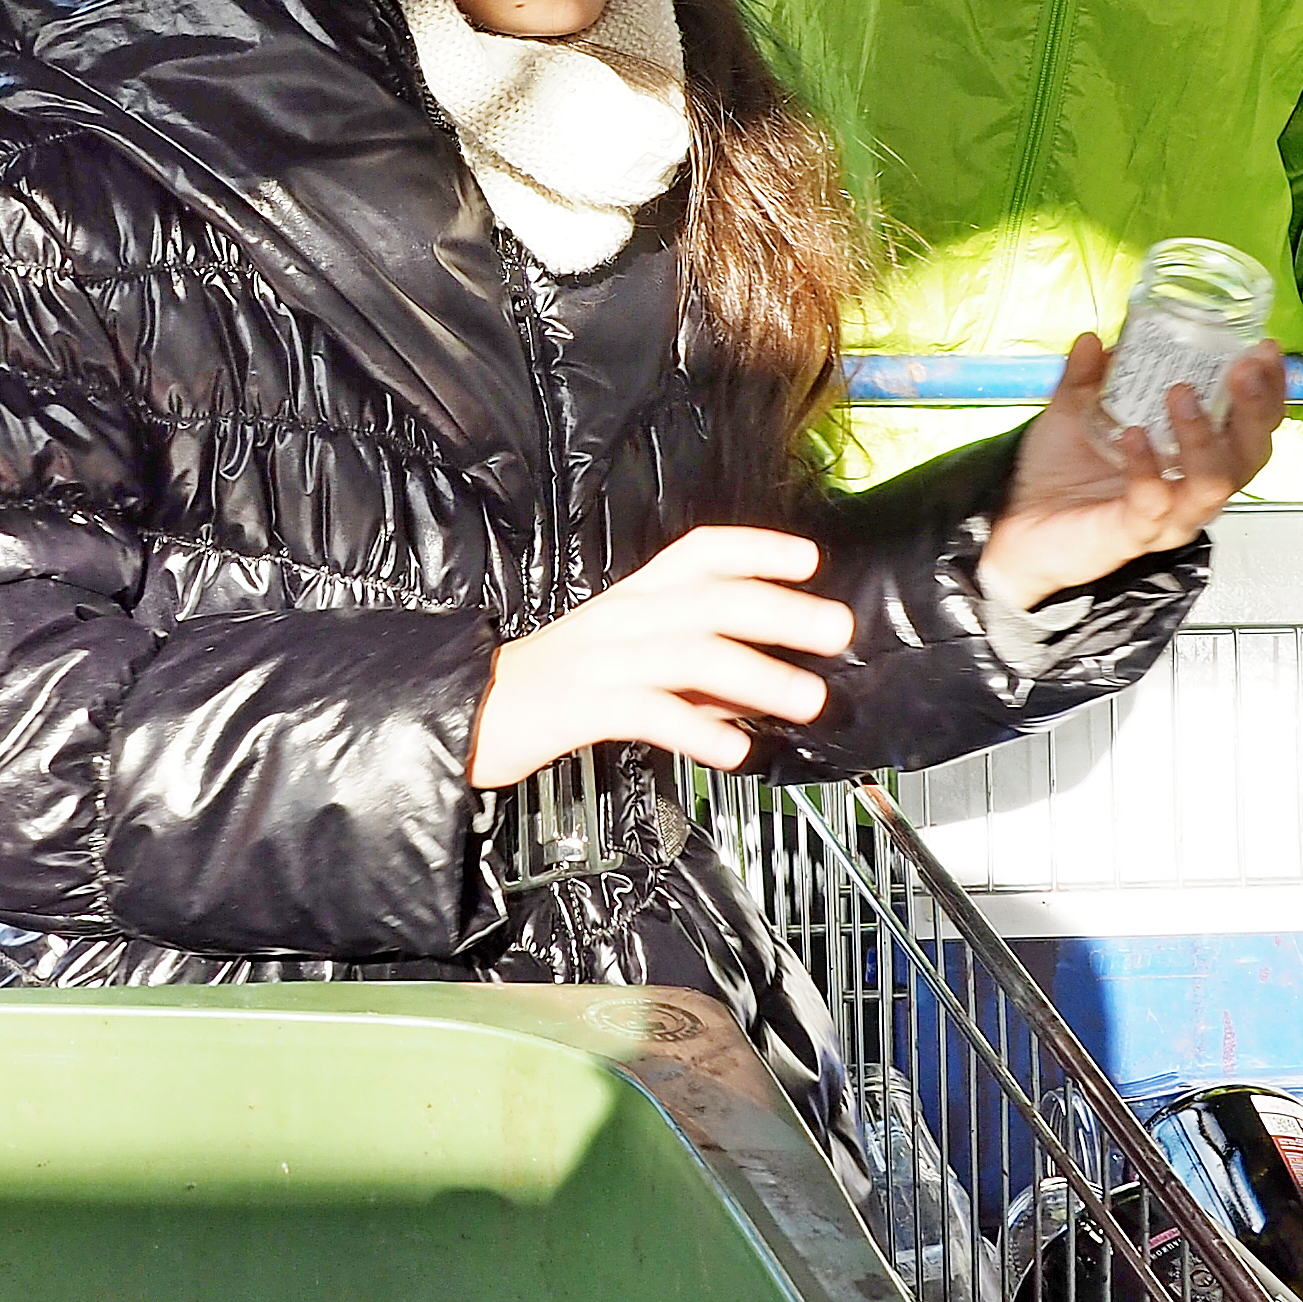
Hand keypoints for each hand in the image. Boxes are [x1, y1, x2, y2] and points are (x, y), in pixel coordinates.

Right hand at [468, 526, 856, 786]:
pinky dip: (700, 731)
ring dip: (759, 675)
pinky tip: (736, 751)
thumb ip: (690, 674)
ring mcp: (602, 660)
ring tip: (807, 698)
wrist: (465, 712)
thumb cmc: (550, 688)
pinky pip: (651, 713)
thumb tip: (756, 688)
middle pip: (711, 600)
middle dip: (781, 611)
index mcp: (632, 598)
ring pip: (692, 655)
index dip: (756, 549)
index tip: (809, 559)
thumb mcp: (625, 665)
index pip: (699, 553)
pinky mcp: (582, 707)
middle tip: (837, 629)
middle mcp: (622, 619)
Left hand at [975, 334, 1287, 609]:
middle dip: (1255, 410)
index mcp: (1195, 455)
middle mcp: (1193, 488)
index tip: (1267, 349)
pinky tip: (1133, 436)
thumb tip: (1092, 338)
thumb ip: (1086, 377)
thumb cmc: (1059, 473)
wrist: (1013, 524)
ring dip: (1204, 436)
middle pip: (1250, 456)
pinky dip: (1148, 468)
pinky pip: (1154, 504)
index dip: (1269, 391)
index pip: (1251, 426)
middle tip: (1242, 368)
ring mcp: (1169, 516)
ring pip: (1213, 484)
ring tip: (1179, 392)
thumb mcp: (1073, 412)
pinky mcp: (1134, 535)